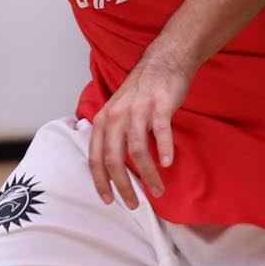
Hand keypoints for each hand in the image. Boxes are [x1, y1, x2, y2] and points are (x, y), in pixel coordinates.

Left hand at [85, 57, 191, 210]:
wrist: (163, 62)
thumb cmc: (142, 91)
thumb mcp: (118, 111)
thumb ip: (113, 136)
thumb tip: (114, 168)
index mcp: (104, 120)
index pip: (96, 158)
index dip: (100, 182)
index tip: (109, 200)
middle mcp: (116, 116)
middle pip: (114, 159)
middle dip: (123, 186)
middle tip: (134, 203)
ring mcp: (138, 110)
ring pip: (137, 150)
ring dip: (148, 175)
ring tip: (158, 190)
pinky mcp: (159, 106)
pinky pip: (160, 131)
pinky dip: (163, 148)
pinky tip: (168, 163)